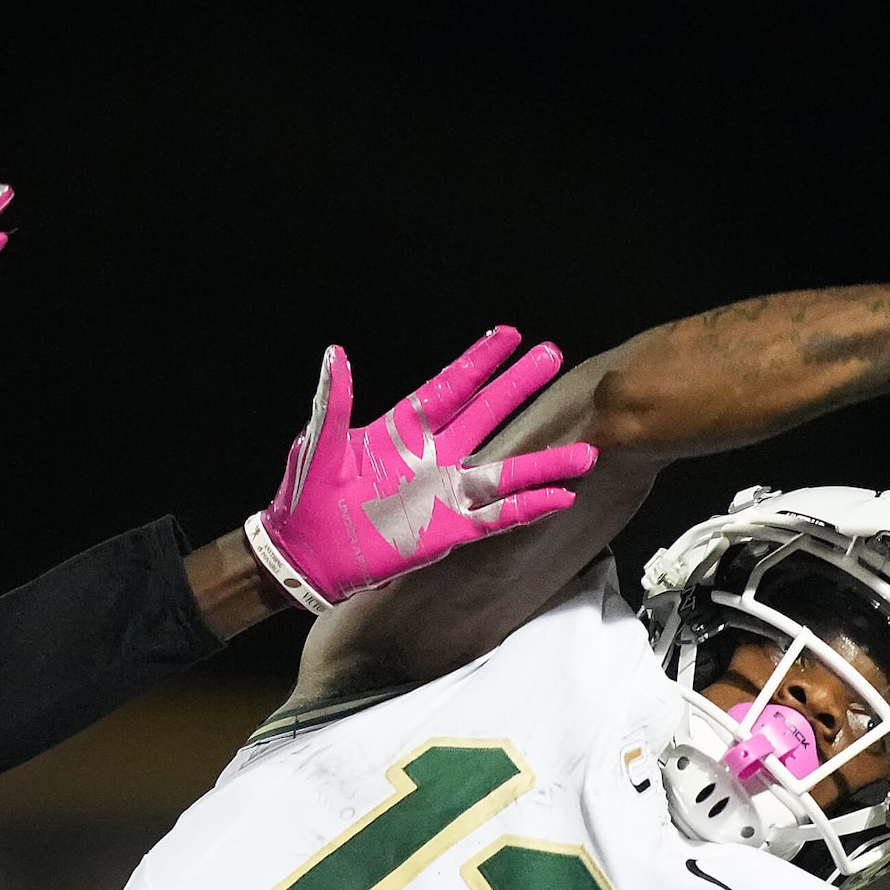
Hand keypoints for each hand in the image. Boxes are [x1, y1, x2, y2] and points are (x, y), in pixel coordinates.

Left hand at [244, 328, 598, 610]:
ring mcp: (443, 494)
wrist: (303, 555)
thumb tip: (335, 354)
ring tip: (586, 451)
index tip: (509, 334)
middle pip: (486, 414)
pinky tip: (561, 498)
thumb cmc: (305, 498)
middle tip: (551, 355)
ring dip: (543, 462)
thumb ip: (333, 404)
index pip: (450, 387)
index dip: (479, 361)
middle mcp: (431, 457)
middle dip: (517, 386)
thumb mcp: (317, 447)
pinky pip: (496, 518)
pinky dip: (528, 508)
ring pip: (504, 470)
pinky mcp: (446, 531)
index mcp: (401, 431)